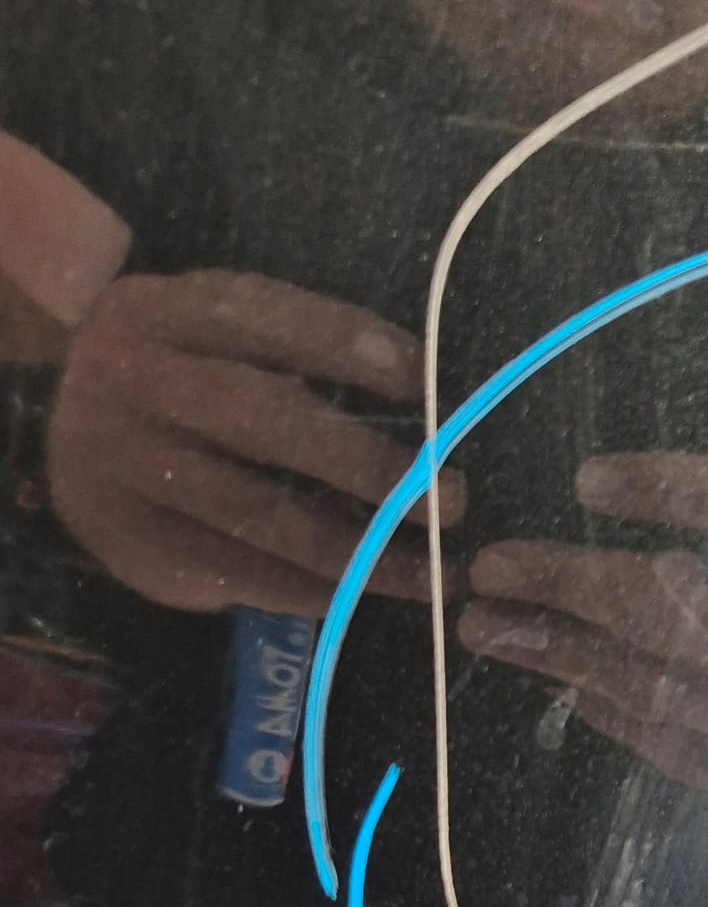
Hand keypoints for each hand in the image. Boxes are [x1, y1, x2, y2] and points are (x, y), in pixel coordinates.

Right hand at [48, 269, 461, 615]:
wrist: (61, 439)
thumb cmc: (177, 385)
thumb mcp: (211, 339)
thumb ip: (289, 354)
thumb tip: (425, 409)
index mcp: (162, 313)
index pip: (263, 319)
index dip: (347, 346)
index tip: (425, 381)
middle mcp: (133, 381)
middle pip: (261, 419)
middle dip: (365, 462)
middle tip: (447, 498)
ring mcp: (123, 464)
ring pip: (258, 513)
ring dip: (359, 550)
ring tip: (429, 572)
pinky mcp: (131, 540)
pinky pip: (239, 571)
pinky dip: (311, 587)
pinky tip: (365, 592)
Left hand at [458, 452, 707, 808]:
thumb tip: (599, 483)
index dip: (670, 491)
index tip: (587, 476)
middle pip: (686, 619)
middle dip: (577, 588)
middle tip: (490, 566)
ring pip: (666, 693)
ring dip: (566, 658)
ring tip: (492, 628)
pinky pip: (678, 751)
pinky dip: (614, 715)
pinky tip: (562, 682)